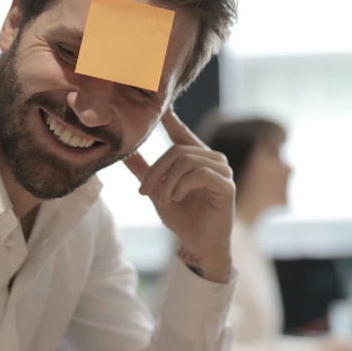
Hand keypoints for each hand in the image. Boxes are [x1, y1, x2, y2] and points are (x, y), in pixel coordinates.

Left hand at [124, 109, 234, 282]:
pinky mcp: (227, 185)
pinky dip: (182, 186)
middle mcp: (212, 159)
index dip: (171, 119)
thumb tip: (124, 152)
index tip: (160, 106)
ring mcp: (222, 171)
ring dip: (168, 182)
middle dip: (156, 170)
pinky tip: (176, 198)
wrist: (197, 244)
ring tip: (163, 200)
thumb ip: (143, 170)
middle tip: (144, 191)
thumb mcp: (156, 191)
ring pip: (187, 160)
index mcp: (196, 158)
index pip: (182, 133)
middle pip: (177, 150)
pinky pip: (200, 173)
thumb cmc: (181, 217)